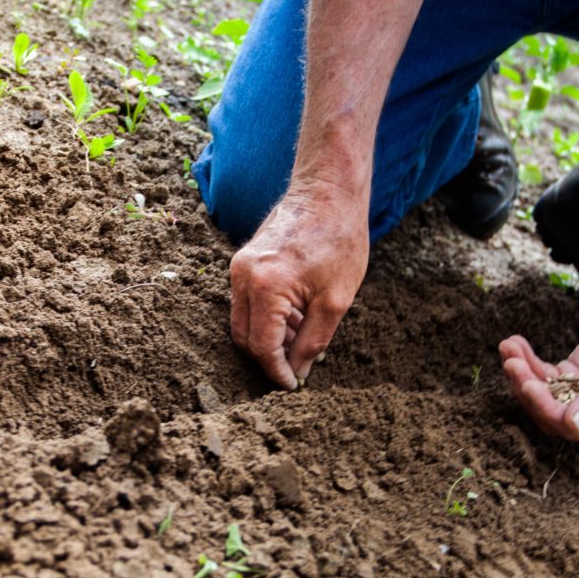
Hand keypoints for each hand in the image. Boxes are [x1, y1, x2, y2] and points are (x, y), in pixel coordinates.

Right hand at [229, 185, 369, 389]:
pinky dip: (267, 318)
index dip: (277, 372)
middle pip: (244, 337)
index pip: (262, 347)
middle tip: (297, 369)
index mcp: (265, 287)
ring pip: (243, 322)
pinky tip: (296, 319)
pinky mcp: (243, 262)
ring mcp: (239, 267)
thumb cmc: (339, 239)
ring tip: (303, 340)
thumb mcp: (336, 300)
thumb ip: (313, 341)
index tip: (293, 385)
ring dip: (269, 338)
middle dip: (269, 358)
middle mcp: (243, 277)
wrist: (328, 191)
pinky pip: (247, 303)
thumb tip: (298, 371)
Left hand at [499, 304, 578, 442]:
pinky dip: (526, 360)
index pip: (573, 428)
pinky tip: (513, 343)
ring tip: (508, 348)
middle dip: (527, 389)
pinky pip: (543, 373)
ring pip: (542, 393)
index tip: (530, 386)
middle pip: (550, 413)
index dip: (548, 409)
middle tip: (512, 364)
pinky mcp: (571, 376)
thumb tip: (574, 425)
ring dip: (521, 373)